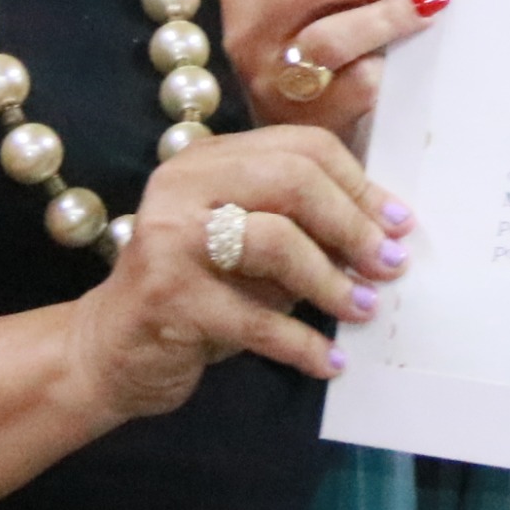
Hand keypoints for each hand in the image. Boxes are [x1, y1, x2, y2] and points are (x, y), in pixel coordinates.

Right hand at [63, 125, 409, 419]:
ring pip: (275, 242)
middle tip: (389, 266)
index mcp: (208, 159)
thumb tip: (386, 231)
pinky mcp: (165, 296)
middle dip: (352, 225)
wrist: (110, 350)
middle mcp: (182, 184)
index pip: (301, 148)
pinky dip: (300, 342)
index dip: (359, 185)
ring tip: (364, 310)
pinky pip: (253, 317)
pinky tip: (327, 361)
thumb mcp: (248, 246)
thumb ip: (301, 225)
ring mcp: (169, 237)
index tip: (399, 223)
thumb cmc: (196, 292)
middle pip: (292, 181)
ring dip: (330, 282)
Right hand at [216, 0, 467, 141]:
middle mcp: (252, 25)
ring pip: (329, 37)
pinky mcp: (299, 118)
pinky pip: (353, 87)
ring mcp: (270, 75)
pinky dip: (387, 69)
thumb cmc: (318, 50)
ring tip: (435, 3)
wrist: (295, 135)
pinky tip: (412, 61)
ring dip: (389, 16)